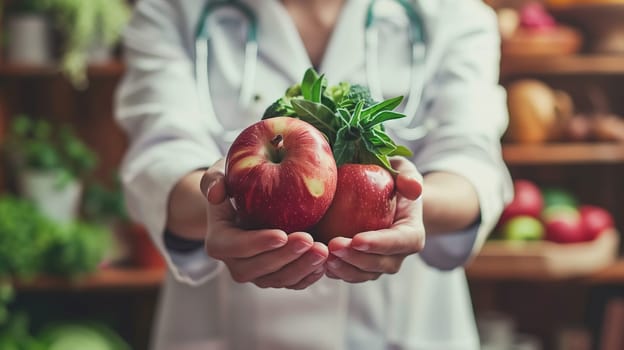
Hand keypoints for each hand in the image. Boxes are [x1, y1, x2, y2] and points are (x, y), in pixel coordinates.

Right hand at [200, 159, 328, 289]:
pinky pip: (292, 283)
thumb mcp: (221, 174)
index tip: (282, 234)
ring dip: (301, 268)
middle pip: (259, 268)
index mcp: (219, 242)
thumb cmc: (235, 182)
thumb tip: (215, 194)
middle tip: (309, 240)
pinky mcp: (276, 277)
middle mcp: (235, 263)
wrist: (248, 202)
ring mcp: (257, 274)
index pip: (236, 247)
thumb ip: (214, 179)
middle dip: (285, 257)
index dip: (258, 244)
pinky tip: (324, 263)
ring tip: (322, 250)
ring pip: (278, 279)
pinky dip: (308, 276)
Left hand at [325, 157, 424, 282]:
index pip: (400, 242)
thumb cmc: (391, 179)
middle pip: (380, 264)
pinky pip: (348, 274)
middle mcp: (397, 255)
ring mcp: (378, 264)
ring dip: (343, 269)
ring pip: (362, 274)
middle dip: (356, 259)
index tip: (357, 239)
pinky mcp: (360, 267)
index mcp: (411, 234)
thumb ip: (408, 176)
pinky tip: (317, 261)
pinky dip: (334, 270)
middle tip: (333, 246)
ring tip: (323, 257)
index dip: (380, 244)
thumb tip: (412, 188)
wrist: (382, 197)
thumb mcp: (401, 170)